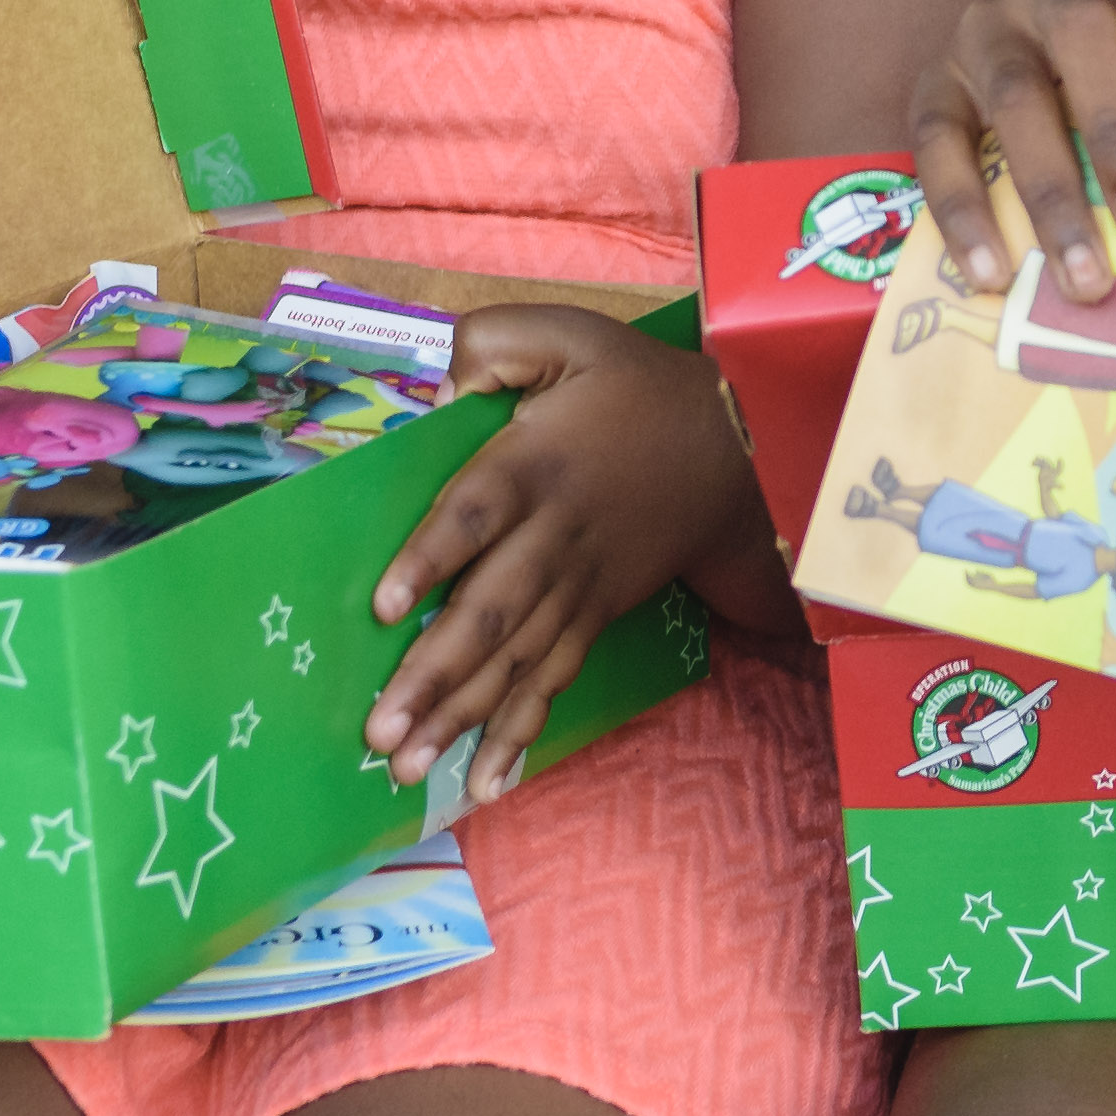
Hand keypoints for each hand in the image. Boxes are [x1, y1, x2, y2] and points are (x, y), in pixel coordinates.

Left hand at [362, 307, 761, 800]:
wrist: (735, 446)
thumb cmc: (635, 387)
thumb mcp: (570, 334)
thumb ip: (492, 342)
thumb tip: (431, 383)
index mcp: (537, 464)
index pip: (477, 512)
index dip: (432, 556)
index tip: (387, 607)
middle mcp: (556, 536)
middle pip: (492, 610)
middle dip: (435, 675)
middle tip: (380, 729)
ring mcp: (580, 585)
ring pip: (517, 659)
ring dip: (462, 718)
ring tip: (406, 768)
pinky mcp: (596, 615)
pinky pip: (556, 679)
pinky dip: (522, 732)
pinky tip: (486, 781)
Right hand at [911, 0, 1115, 300]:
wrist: (1040, 68)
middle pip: (1078, 33)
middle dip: (1113, 131)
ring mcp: (983, 31)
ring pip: (1013, 97)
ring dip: (1051, 191)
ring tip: (1082, 273)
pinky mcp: (932, 85)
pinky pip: (937, 144)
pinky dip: (965, 212)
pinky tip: (992, 270)